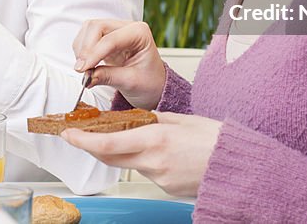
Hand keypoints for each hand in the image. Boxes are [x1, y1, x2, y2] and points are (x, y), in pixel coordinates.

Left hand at [61, 112, 221, 195]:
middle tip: (79, 134)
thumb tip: (136, 119)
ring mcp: (159, 177)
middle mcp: (153, 161)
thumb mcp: (181, 120)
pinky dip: (142, 160)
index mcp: (155, 139)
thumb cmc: (215, 140)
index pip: (108, 142)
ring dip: (120, 151)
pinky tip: (154, 151)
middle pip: (110, 156)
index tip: (69, 133)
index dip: (83, 140)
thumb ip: (154, 120)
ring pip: (128, 163)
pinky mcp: (166, 187)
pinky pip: (146, 171)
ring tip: (122, 136)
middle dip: (91, 146)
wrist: (237, 167)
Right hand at [72, 19, 166, 109]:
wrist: (152, 85)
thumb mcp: (130, 82)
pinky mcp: (105, 37)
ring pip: (88, 29)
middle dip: (86, 48)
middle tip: (81, 69)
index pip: (111, 39)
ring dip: (82, 49)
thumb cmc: (149, 82)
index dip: (94, 54)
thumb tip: (87, 76)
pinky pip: (86, 37)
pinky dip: (81, 50)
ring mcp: (115, 30)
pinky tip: (87, 64)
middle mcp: (127, 27)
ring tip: (85, 69)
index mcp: (140, 33)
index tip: (83, 69)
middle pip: (96, 27)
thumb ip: (108, 77)